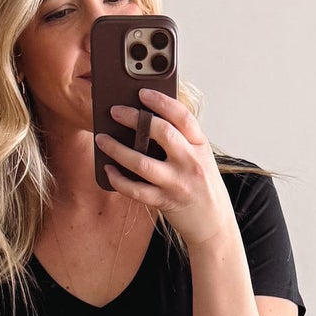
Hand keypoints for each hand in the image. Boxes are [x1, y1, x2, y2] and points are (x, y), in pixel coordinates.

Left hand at [94, 87, 235, 249]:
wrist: (214, 223)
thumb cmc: (202, 184)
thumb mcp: (199, 156)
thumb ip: (181, 139)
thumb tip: (145, 119)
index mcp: (200, 145)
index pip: (182, 116)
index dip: (161, 101)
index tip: (142, 93)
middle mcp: (190, 162)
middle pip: (162, 133)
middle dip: (134, 118)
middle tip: (114, 111)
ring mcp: (177, 183)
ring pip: (142, 163)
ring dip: (117, 149)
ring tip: (102, 139)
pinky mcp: (165, 202)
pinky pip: (136, 190)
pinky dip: (118, 179)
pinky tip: (108, 169)